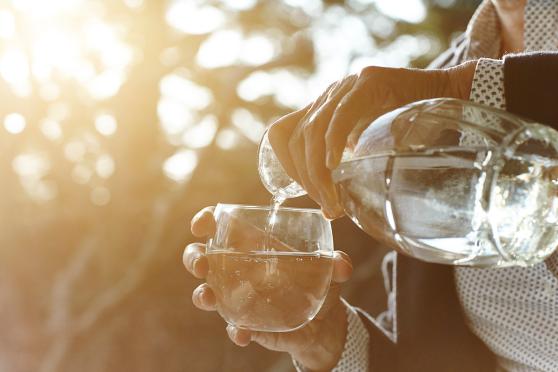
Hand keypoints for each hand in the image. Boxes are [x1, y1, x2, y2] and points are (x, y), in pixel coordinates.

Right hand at [184, 207, 353, 370]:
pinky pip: (234, 326)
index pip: (221, 227)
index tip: (201, 223)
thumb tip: (342, 265)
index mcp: (252, 245)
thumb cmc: (318, 283)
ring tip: (209, 297)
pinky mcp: (247, 322)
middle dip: (194, 257)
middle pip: (202, 257)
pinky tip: (242, 332)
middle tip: (202, 263)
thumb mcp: (328, 270)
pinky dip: (235, 330)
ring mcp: (238, 297)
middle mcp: (238, 269)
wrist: (323, 322)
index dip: (206, 221)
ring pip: (207, 292)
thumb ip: (336, 264)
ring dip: (202, 294)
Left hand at [267, 60, 476, 217]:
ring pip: (312, 130)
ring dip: (317, 171)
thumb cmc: (408, 130)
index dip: (287, 165)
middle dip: (306, 178)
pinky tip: (333, 166)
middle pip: (296, 137)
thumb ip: (346, 167)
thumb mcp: (368, 150)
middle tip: (328, 205)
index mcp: (323, 110)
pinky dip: (333, 143)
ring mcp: (346, 86)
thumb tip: (330, 209)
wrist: (447, 95)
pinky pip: (341, 115)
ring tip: (333, 198)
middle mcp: (329, 96)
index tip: (306, 193)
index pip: (283, 134)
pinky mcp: (368, 82)